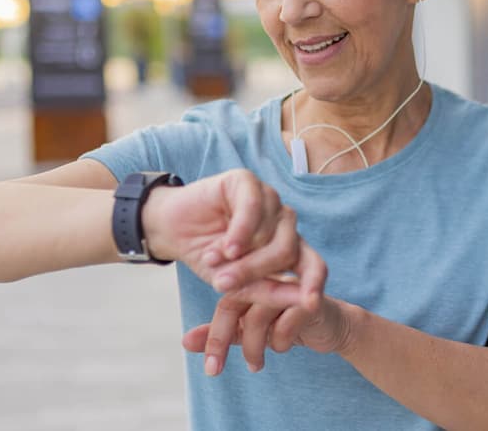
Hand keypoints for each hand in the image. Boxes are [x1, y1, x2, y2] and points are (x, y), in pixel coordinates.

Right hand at [140, 169, 320, 307]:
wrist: (172, 230)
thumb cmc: (208, 257)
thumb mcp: (235, 283)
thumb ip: (267, 291)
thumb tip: (305, 303)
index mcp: (288, 248)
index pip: (314, 264)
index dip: (315, 283)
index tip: (311, 304)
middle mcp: (283, 223)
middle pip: (287, 250)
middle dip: (255, 272)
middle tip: (223, 285)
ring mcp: (269, 200)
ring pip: (269, 232)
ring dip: (240, 254)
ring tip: (211, 261)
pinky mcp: (248, 181)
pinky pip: (253, 207)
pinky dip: (239, 231)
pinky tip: (225, 246)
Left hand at [182, 275, 352, 376]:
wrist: (331, 324)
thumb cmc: (286, 321)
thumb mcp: (250, 329)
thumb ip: (222, 332)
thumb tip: (185, 342)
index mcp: (251, 277)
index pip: (224, 300)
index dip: (212, 334)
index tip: (209, 366)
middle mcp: (267, 274)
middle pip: (235, 301)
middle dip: (222, 339)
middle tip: (215, 370)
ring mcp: (289, 284)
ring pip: (259, 313)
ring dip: (254, 347)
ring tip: (256, 365)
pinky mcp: (311, 298)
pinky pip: (287, 322)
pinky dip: (281, 341)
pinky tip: (283, 347)